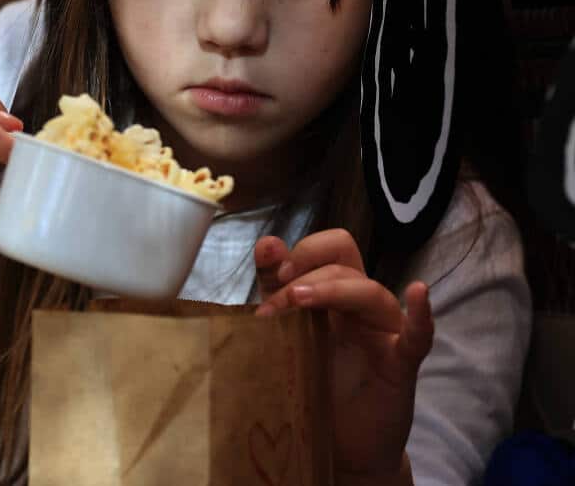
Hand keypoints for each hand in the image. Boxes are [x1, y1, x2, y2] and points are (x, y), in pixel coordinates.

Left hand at [255, 230, 431, 484]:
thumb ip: (276, 287)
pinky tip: (418, 293)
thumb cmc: (315, 380)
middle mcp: (362, 306)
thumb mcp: (289, 329)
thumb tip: (267, 243)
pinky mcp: (400, 366)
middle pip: (346, 264)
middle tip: (278, 301)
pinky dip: (420, 316)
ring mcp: (384, 332)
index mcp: (336, 293)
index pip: (332, 248)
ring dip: (330, 290)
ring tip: (296, 301)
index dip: (305, 251)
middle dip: (308, 271)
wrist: (340, 444)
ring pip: (370, 292)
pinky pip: (418, 337)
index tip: (275, 271)